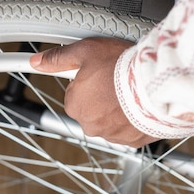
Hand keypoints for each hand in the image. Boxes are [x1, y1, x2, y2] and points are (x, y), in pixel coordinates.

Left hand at [29, 37, 157, 147]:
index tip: (101, 72)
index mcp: (75, 105)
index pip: (75, 93)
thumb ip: (59, 58)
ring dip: (119, 108)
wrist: (157, 84)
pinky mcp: (133, 141)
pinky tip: (141, 105)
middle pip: (93, 108)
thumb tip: (37, 61)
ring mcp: (112, 135)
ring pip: (111, 120)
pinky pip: (130, 129)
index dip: (89, 80)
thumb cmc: (121, 67)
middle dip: (103, 96)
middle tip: (117, 80)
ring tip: (132, 91)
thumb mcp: (85, 52)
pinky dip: (134, 119)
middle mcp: (90, 125)